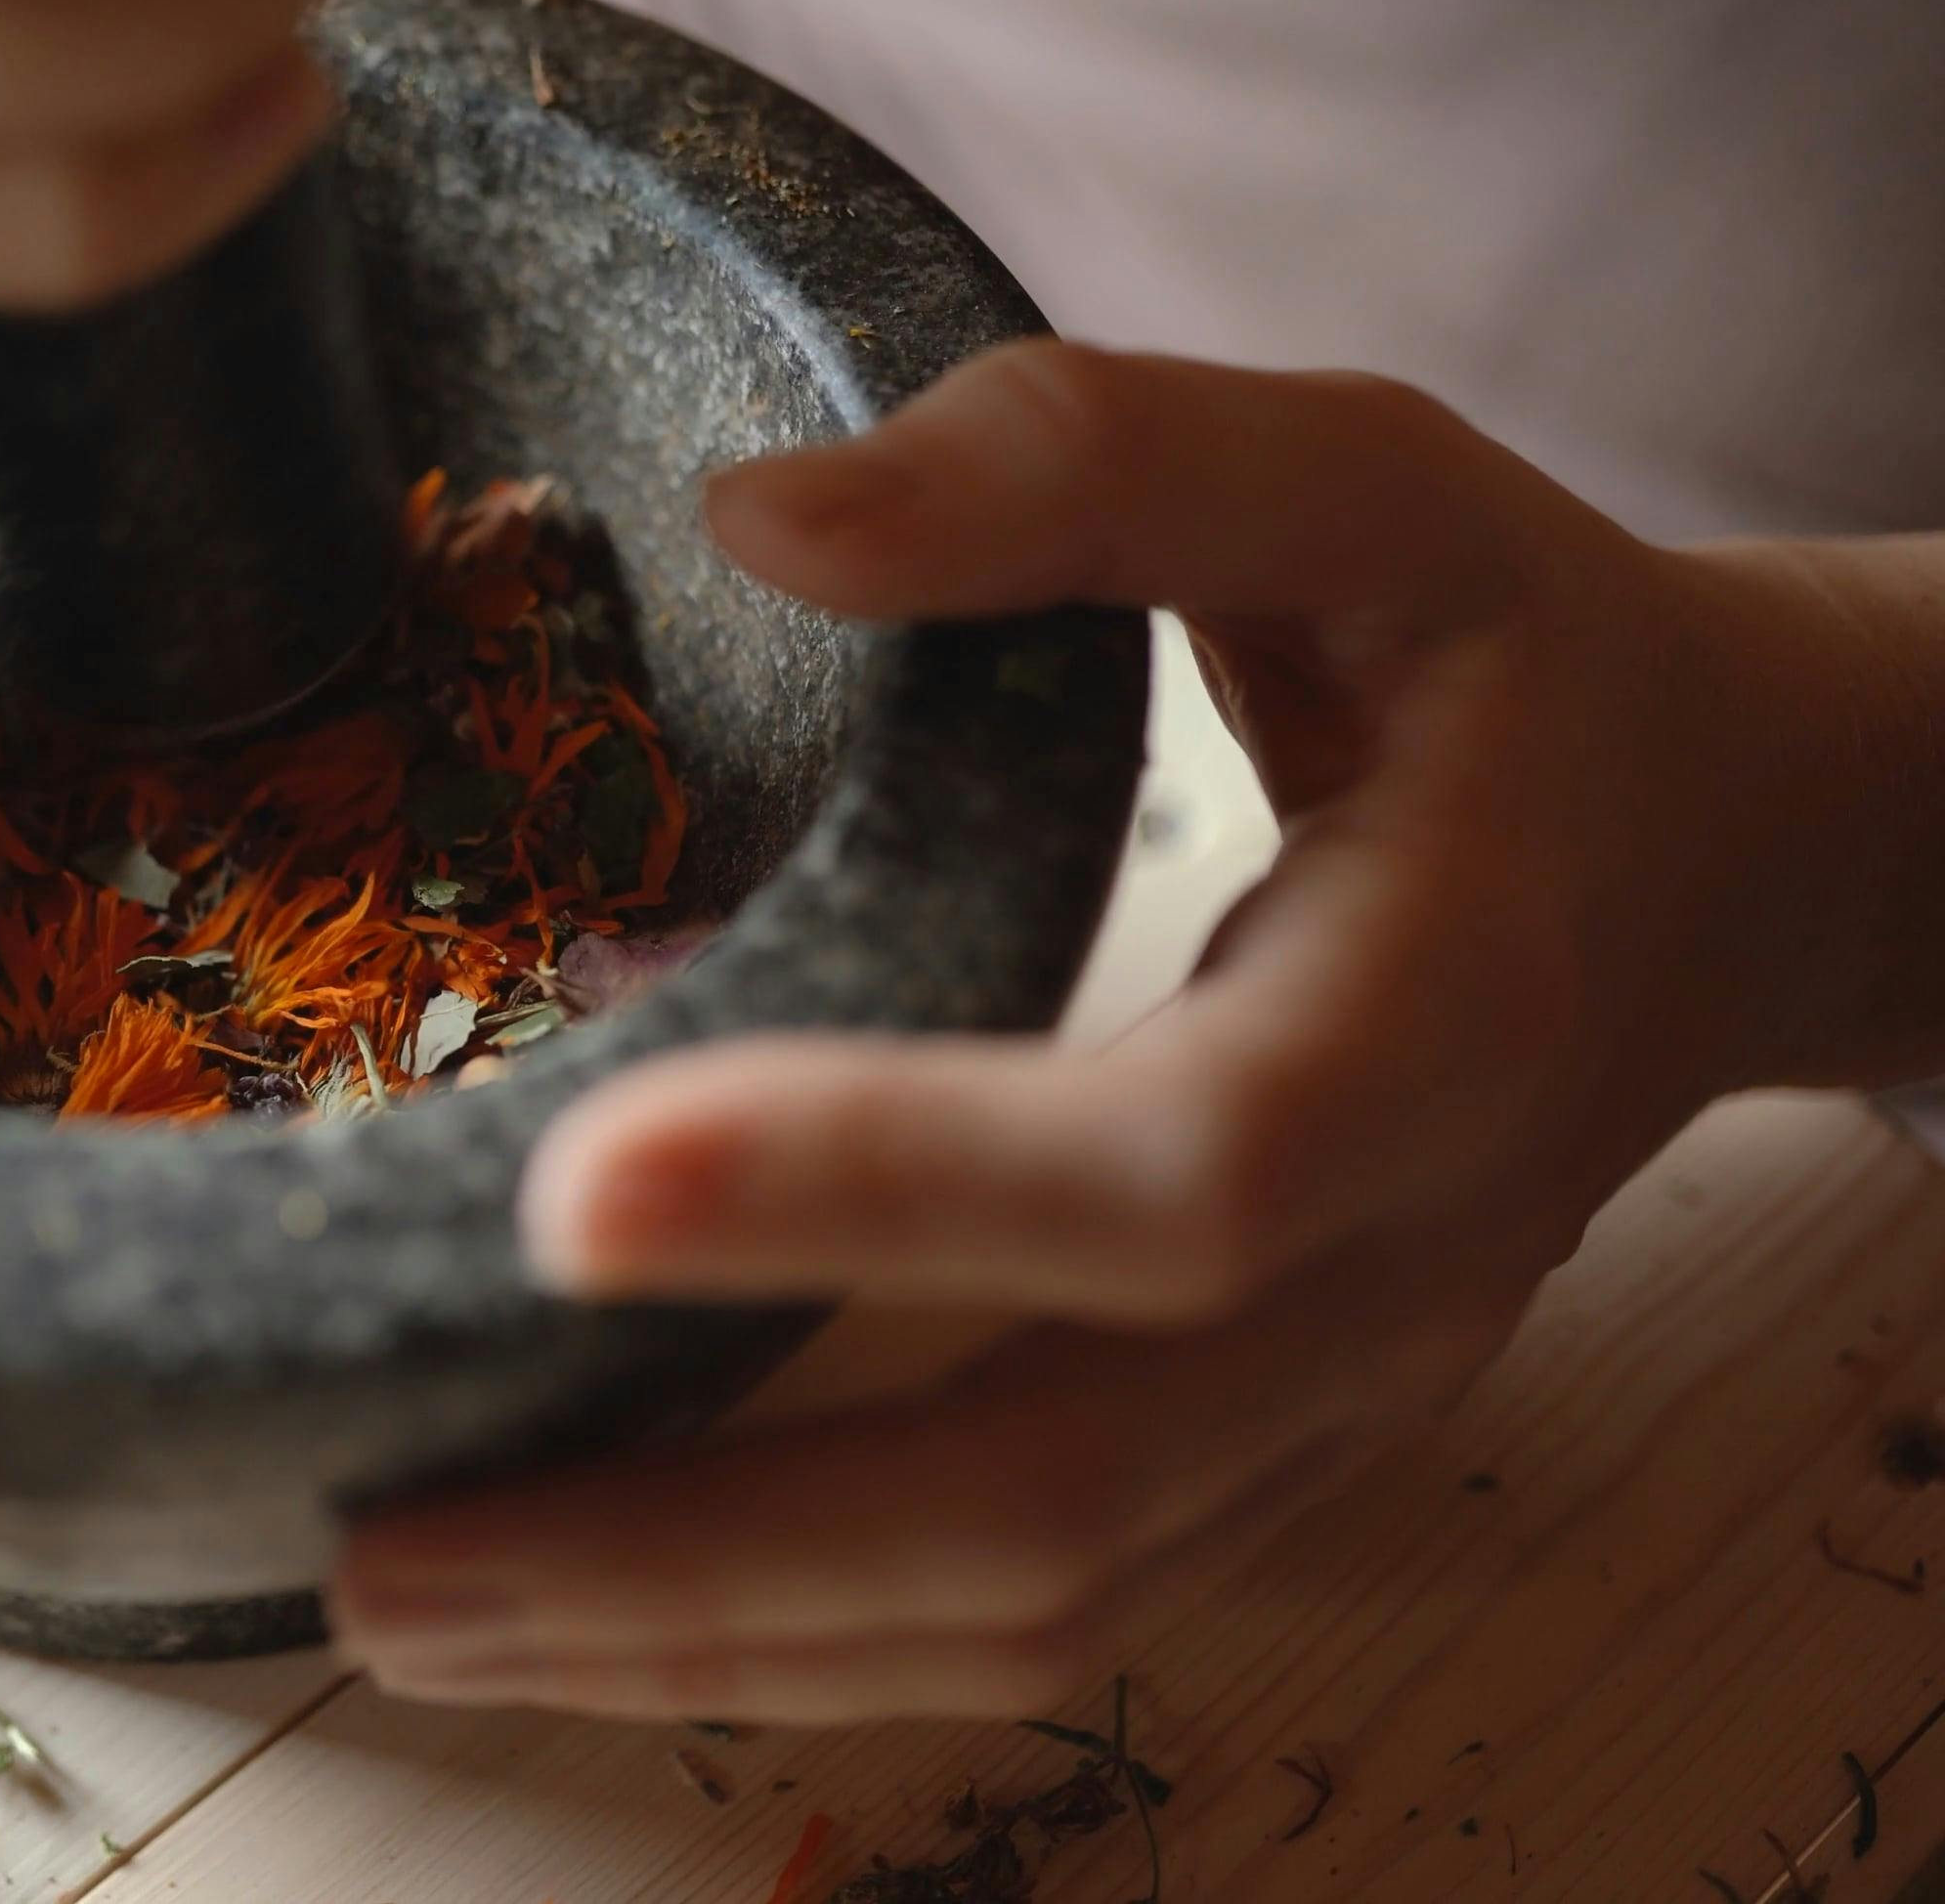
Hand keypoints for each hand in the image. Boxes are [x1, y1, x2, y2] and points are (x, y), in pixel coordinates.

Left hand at [331, 343, 1930, 1723]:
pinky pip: (1028, 1607)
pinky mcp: (1256, 1456)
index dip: (891, 1189)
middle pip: (1066, 1490)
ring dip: (707, 1641)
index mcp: (1441, 1013)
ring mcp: (1329, 1404)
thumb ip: (1089, 465)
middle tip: (388, 1545)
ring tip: (413, 1607)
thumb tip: (757, 518)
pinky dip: (789, 1646)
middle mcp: (1393, 1268)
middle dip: (717, 1546)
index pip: (1183, 1167)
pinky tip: (571, 1615)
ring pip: (1027, 1602)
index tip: (576, 1187)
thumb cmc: (1514, 657)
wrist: (1722, 863)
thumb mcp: (1368, 483)